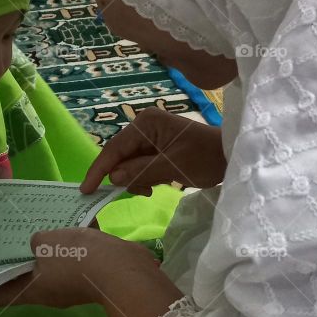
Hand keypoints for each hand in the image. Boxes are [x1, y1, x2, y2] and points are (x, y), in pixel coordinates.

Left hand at [0, 227, 159, 308]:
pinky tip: (71, 221)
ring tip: (36, 226)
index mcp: (34, 290)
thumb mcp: (47, 242)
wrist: (124, 269)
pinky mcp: (93, 273)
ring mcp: (73, 284)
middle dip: (15, 263)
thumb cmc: (77, 259)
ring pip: (53, 265)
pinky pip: (76, 256)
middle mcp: (51, 291)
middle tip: (1, 245)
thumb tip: (40, 243)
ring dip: (46, 249)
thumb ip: (36, 241)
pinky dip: (71, 242)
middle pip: (26, 279)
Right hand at [80, 106, 225, 194]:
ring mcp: (150, 137)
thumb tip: (114, 178)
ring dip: (135, 180)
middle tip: (139, 192)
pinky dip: (143, 178)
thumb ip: (141, 171)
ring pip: (128, 164)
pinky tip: (155, 185)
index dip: (99, 170)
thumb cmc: (205, 157)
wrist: (231, 157)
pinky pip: (139, 166)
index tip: (85, 191)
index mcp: (146, 123)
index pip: (114, 148)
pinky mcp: (157, 149)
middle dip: (123, 177)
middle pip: (120, 156)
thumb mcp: (172, 166)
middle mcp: (144, 126)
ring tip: (151, 189)